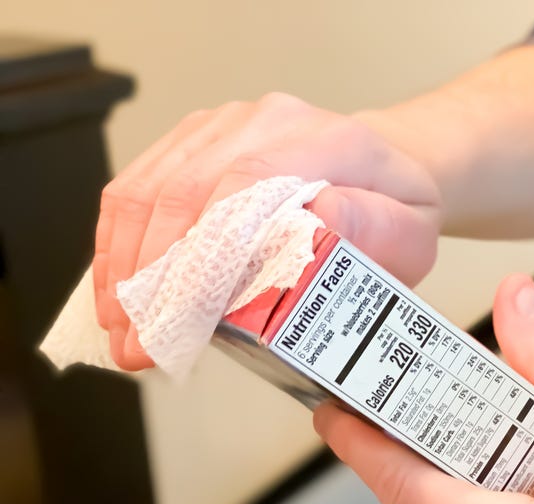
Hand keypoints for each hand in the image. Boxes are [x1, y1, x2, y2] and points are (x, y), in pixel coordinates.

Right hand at [92, 94, 440, 369]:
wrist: (378, 171)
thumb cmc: (392, 210)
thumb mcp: (410, 230)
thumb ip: (375, 227)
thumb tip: (318, 219)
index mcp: (322, 141)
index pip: (245, 188)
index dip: (206, 256)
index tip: (186, 317)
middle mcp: (262, 123)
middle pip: (183, 191)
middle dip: (153, 279)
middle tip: (142, 345)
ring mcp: (221, 129)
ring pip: (147, 189)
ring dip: (124, 267)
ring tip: (121, 330)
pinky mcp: (194, 144)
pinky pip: (138, 187)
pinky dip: (119, 244)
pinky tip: (118, 291)